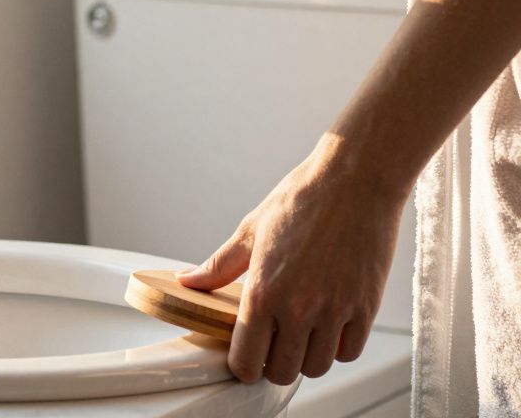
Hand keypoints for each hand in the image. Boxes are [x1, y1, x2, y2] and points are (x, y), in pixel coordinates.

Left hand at [177, 138, 406, 384]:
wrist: (355, 181)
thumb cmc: (301, 200)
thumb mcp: (250, 231)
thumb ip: (218, 266)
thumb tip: (187, 281)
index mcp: (263, 291)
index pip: (246, 360)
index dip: (241, 365)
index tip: (243, 355)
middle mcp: (298, 308)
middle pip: (281, 372)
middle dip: (271, 364)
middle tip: (270, 344)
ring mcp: (335, 310)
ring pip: (317, 367)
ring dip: (305, 356)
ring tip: (299, 333)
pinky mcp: (366, 307)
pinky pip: (349, 351)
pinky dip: (336, 346)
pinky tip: (327, 324)